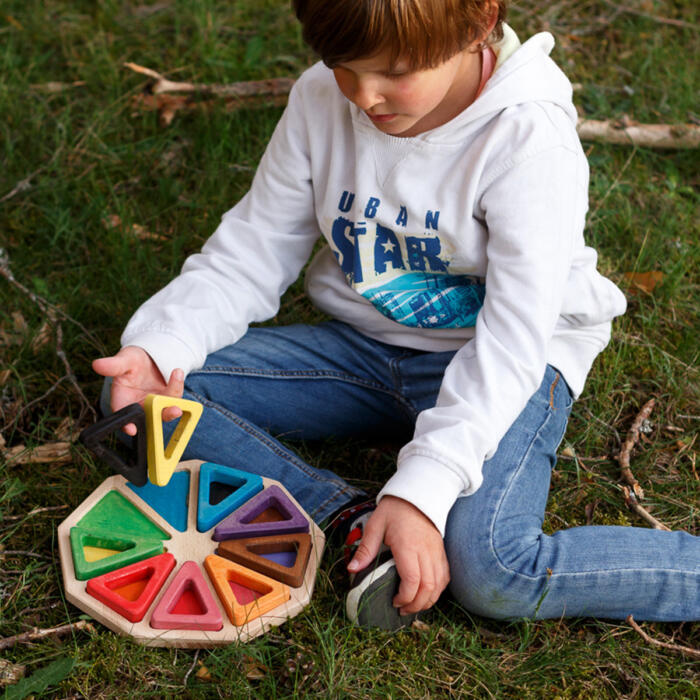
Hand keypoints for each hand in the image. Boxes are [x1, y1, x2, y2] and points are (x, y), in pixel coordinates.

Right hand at [92, 346, 184, 434]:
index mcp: (122, 400)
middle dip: (161, 415)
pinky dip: (176, 388)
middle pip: (149, 417)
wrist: (148, 357)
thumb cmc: (131, 360)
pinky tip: (177, 373)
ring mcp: (154, 406)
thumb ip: (113, 365)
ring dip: (173, 401)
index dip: (126, 424)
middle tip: (174, 410)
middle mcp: (138, 406)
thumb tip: (96, 364)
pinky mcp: (166, 401)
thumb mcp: (124, 360)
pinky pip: (174, 399)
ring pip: (164, 410)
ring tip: (176, 376)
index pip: (122, 415)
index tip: (131, 429)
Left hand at [347, 495, 449, 614]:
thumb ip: (366, 548)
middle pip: (428, 587)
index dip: (404, 597)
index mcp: (408, 546)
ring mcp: (436, 552)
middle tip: (401, 610)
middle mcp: (426, 551)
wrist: (416, 495)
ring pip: (439, 585)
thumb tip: (351, 569)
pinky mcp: (441, 552)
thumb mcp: (375, 525)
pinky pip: (445, 576)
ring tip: (412, 605)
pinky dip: (437, 590)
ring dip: (428, 600)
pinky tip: (426, 594)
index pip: (412, 580)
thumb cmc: (394, 510)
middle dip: (416, 605)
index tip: (393, 602)